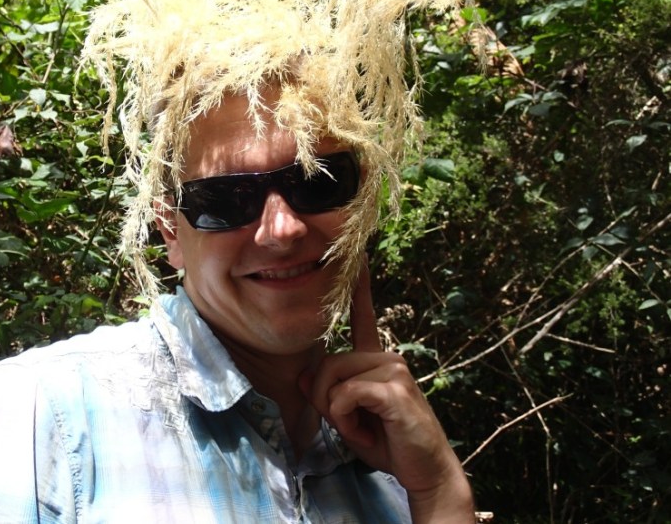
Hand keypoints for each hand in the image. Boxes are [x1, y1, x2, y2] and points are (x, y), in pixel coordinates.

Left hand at [299, 263, 474, 522]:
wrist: (424, 471)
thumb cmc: (388, 443)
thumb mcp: (347, 418)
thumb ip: (326, 395)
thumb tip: (303, 378)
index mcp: (376, 359)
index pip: (363, 317)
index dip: (359, 287)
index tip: (358, 255)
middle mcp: (386, 356)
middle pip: (326, 365)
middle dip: (325, 401)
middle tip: (350, 423)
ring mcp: (393, 369)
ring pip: (333, 380)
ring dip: (338, 414)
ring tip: (365, 427)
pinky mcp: (394, 388)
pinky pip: (346, 395)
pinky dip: (347, 419)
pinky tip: (369, 430)